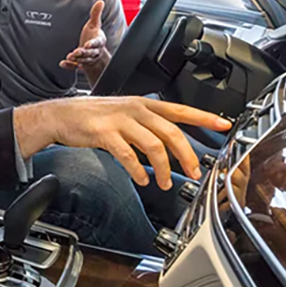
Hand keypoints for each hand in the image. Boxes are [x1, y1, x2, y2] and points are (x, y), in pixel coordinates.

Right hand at [14, 97, 231, 189]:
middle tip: (194, 172)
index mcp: (144, 104)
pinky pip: (128, 155)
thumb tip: (169, 140)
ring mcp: (120, 121)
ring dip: (164, 168)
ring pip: (153, 145)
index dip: (204, 118)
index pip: (180, 109)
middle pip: (171, 132)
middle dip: (187, 155)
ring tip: (165, 182)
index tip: (224, 125)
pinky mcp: (105, 133)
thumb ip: (147, 123)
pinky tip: (142, 179)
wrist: (61, 115)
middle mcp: (135, 109)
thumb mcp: (125, 112)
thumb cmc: (93, 116)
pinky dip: (138, 171)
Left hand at [60, 0, 109, 85]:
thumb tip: (100, 1)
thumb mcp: (94, 24)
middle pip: (90, 53)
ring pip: (84, 61)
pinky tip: (63, 64)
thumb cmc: (93, 36)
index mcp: (99, 41)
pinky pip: (75, 67)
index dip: (93, 44)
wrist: (94, 52)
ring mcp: (88, 59)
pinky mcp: (81, 64)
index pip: (98, 43)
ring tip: (70, 57)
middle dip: (84, 53)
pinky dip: (69, 66)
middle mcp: (94, 51)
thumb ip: (96, 14)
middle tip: (77, 52)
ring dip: (77, 59)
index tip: (88, 44)